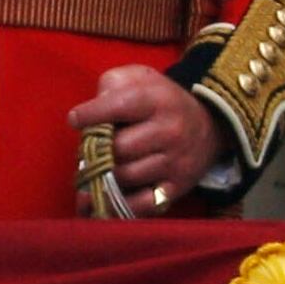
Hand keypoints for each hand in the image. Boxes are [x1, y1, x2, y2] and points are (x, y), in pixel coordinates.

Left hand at [70, 67, 224, 212]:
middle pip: (118, 148)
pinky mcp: (177, 187)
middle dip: (95, 150)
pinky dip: (118, 204)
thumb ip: (111, 84)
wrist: (209, 125)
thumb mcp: (140, 79)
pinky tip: (102, 198)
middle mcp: (170, 131)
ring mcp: (176, 162)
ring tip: (95, 169)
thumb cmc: (160, 101)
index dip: (90, 115)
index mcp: (157, 100)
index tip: (75, 120)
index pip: (118, 107)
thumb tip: (88, 114)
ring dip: (102, 175)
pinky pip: (141, 204)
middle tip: (88, 149)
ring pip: (125, 176)